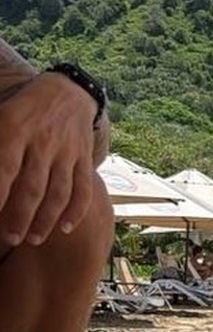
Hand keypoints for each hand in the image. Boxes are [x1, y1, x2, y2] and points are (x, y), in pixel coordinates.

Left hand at [0, 71, 99, 247]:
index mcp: (15, 128)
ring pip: (58, 193)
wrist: (68, 92)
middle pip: (32, 187)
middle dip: (21, 217)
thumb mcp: (1, 117)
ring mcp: (67, 152)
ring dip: (46, 220)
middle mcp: (43, 141)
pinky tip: (66, 228)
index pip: (5, 168)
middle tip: (10, 238)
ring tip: (34, 239)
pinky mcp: (84, 159)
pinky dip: (76, 211)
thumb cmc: (24, 110)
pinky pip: (83, 189)